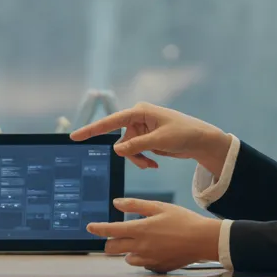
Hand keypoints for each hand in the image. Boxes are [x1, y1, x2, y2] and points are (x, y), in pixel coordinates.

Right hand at [70, 102, 230, 176]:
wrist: (201, 141)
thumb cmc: (184, 134)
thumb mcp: (160, 141)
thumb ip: (137, 145)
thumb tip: (116, 150)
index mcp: (140, 111)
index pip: (111, 121)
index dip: (92, 130)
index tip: (75, 136)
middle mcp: (137, 118)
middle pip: (121, 141)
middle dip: (132, 155)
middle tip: (147, 163)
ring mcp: (141, 129)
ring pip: (127, 149)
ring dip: (138, 160)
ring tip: (152, 165)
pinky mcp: (145, 139)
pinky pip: (135, 153)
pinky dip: (142, 160)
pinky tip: (154, 164)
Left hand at [87, 199, 221, 273]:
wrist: (202, 240)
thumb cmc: (183, 220)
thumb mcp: (159, 207)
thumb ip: (135, 205)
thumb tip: (116, 203)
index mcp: (139, 230)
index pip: (110, 231)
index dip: (97, 229)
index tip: (90, 227)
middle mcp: (140, 247)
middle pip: (112, 249)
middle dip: (110, 242)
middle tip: (117, 235)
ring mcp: (148, 259)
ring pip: (127, 258)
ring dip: (128, 250)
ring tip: (142, 241)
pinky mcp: (157, 267)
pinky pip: (142, 264)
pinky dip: (143, 258)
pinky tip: (155, 249)